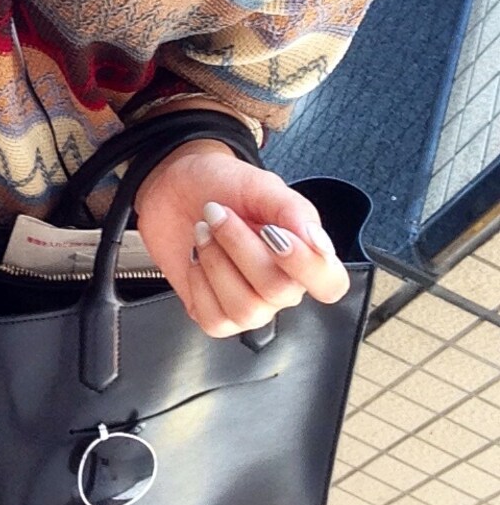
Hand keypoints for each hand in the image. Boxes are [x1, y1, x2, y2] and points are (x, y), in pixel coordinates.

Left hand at [133, 140, 350, 337]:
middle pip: (278, 290)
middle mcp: (281, 286)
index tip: (271, 231)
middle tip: (218, 213)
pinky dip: (199, 283)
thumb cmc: (222, 186)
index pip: (330, 284)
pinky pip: (213, 319)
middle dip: (240, 245)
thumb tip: (317, 242)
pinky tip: (196, 257)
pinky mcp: (215, 314)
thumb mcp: (260, 186)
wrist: (174, 187)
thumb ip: (294, 210)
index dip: (306, 265)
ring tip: (203, 230)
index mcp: (303, 254)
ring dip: (216, 261)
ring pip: (245, 309)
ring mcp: (250, 305)